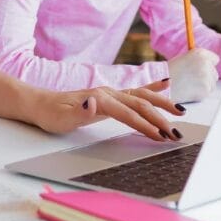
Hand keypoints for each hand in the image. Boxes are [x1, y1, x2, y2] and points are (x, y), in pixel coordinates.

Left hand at [29, 78, 183, 141]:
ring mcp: (111, 93)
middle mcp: (108, 93)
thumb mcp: (62, 118)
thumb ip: (81, 111)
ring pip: (142, 96)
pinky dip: (152, 88)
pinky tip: (165, 85)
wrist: (40, 104)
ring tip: (181, 112)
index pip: (128, 113)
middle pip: (140, 104)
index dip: (145, 125)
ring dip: (162, 104)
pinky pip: (136, 91)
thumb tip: (95, 103)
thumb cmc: (51, 114)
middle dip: (160, 118)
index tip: (160, 136)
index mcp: (100, 99)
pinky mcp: (111, 97)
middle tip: (176, 133)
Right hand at [167, 48, 219, 102]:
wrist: (161, 86)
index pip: (215, 59)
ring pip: (212, 84)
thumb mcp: (183, 59)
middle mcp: (205, 64)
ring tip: (188, 85)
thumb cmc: (170, 72)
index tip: (202, 69)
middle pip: (214, 72)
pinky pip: (207, 92)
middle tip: (191, 79)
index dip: (208, 64)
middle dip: (206, 77)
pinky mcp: (205, 90)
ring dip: (204, 86)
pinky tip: (189, 91)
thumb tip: (209, 64)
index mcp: (200, 53)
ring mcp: (206, 77)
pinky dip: (200, 94)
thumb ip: (197, 60)